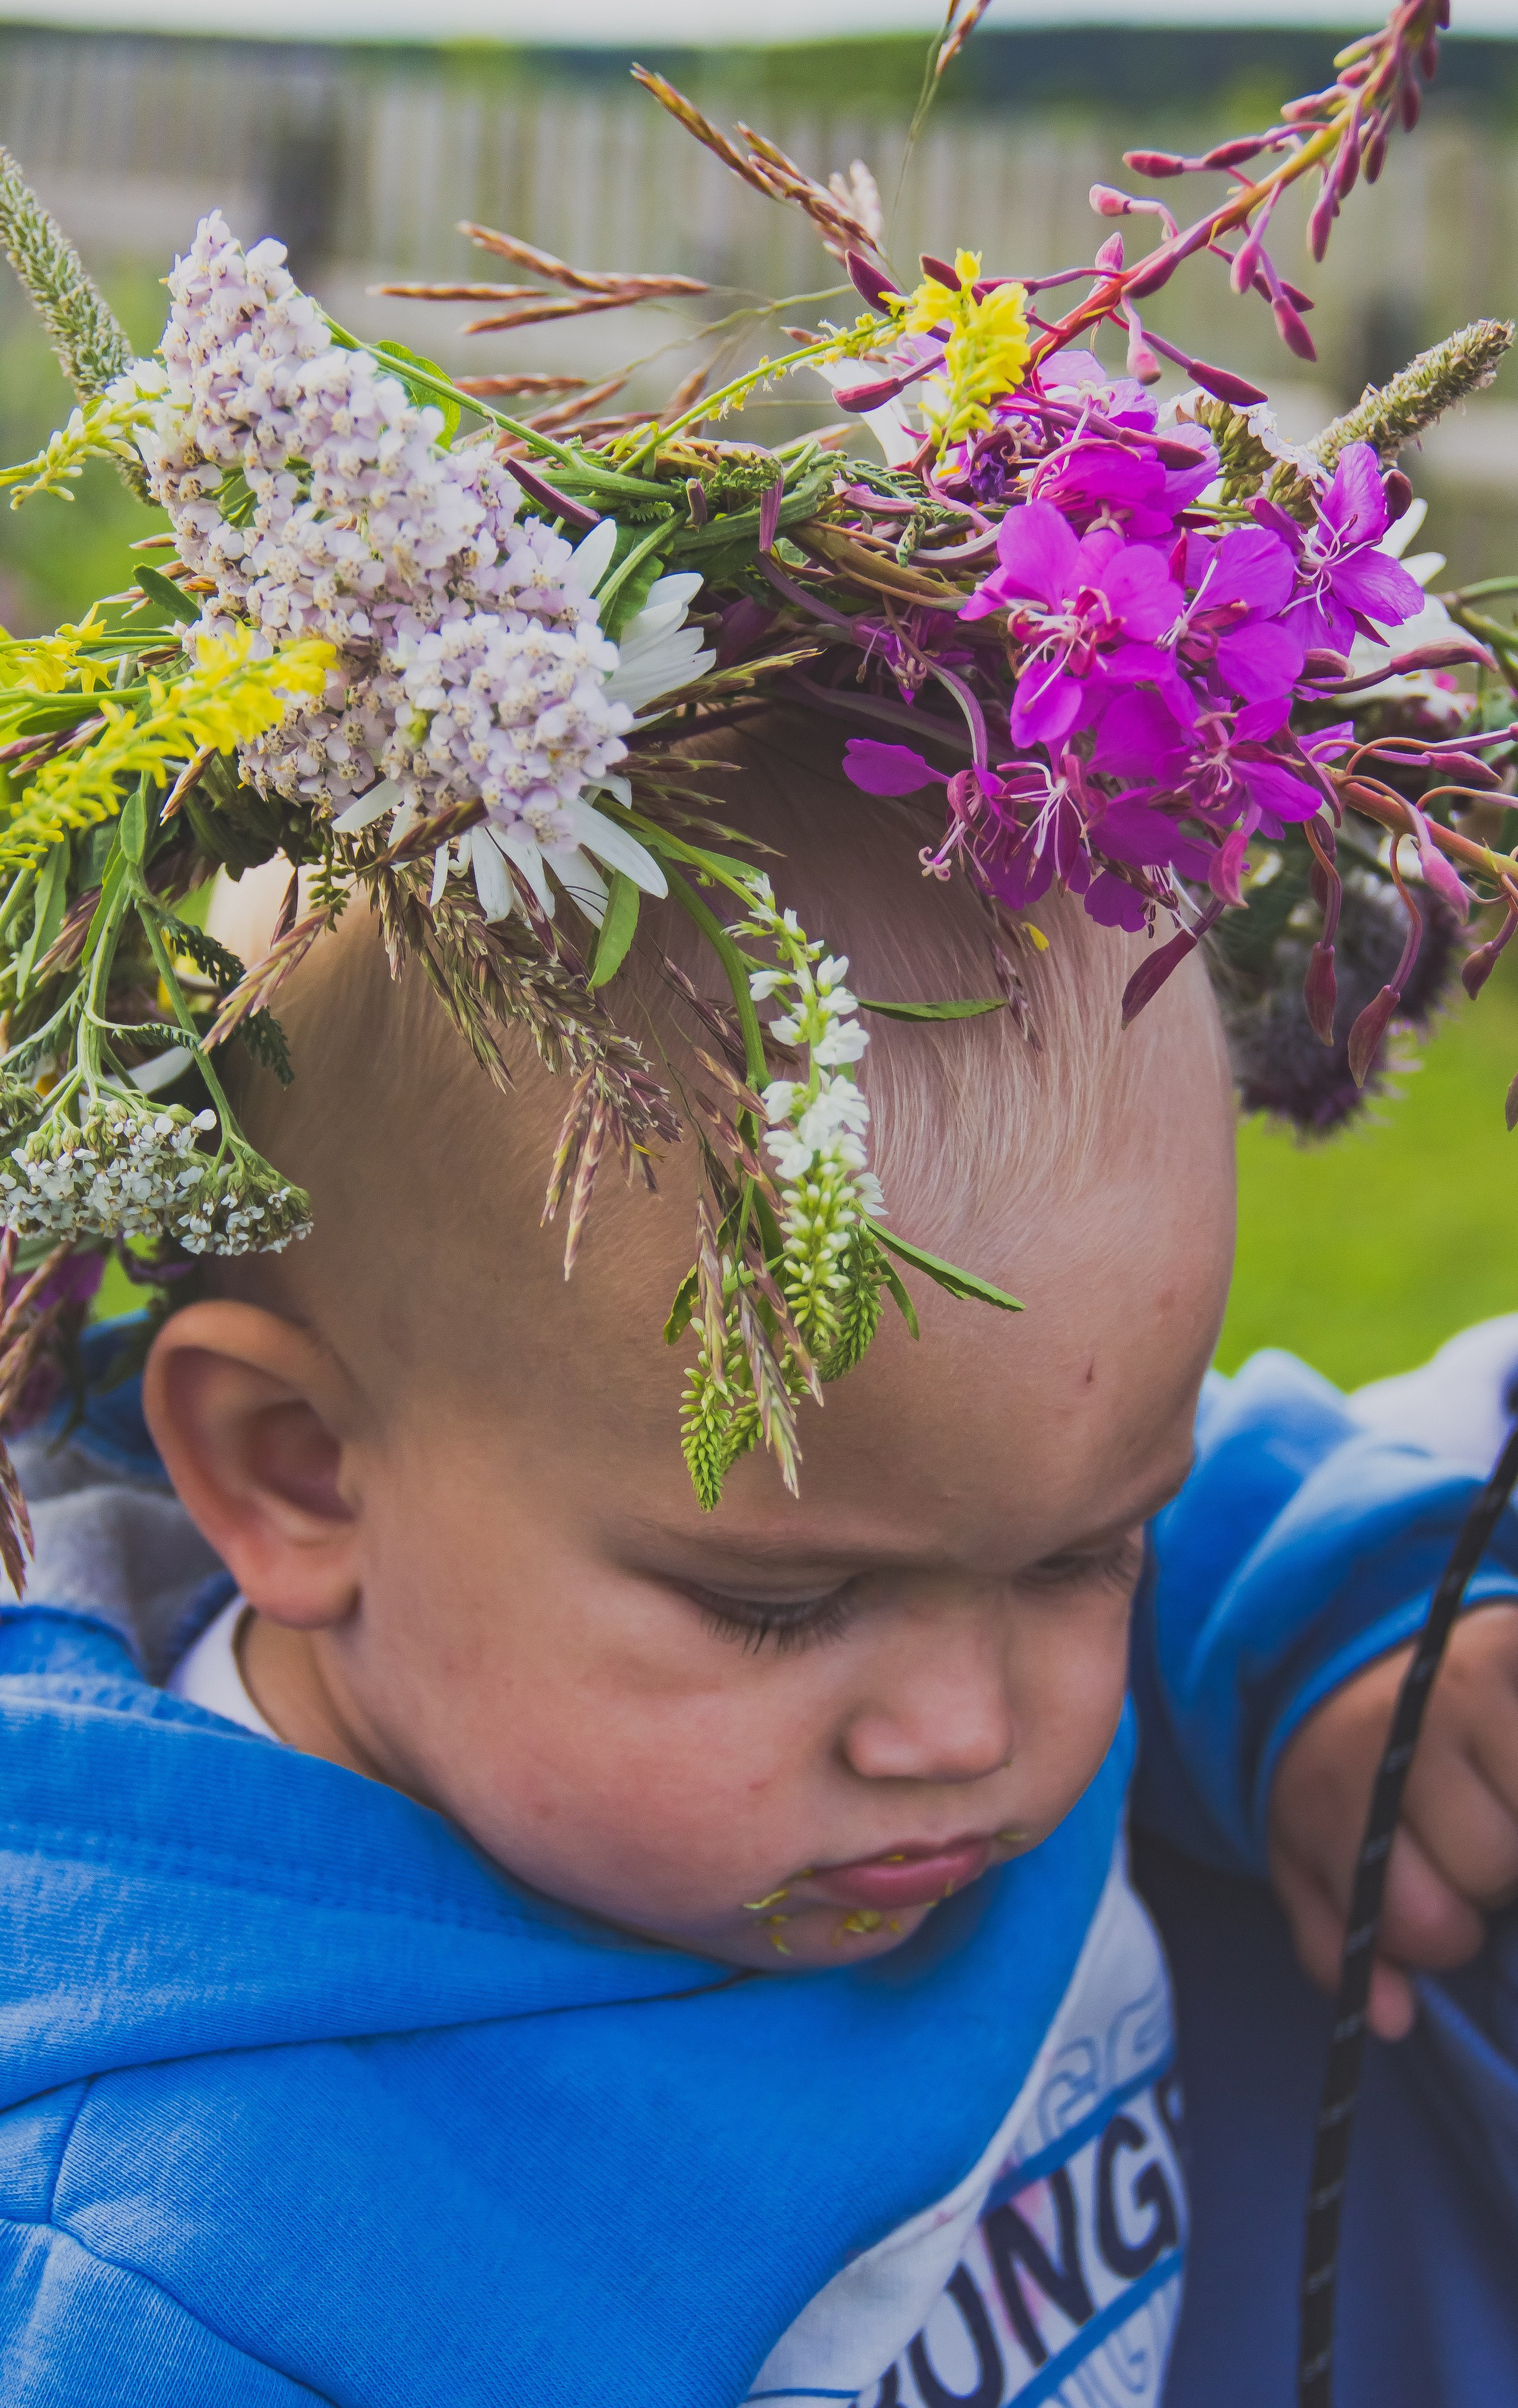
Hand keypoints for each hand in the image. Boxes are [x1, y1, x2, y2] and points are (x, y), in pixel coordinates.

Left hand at [1268, 1601, 1517, 2041]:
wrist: (1338, 1639)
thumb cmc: (1335, 1770)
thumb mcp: (1305, 1856)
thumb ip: (1339, 1947)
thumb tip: (1395, 2021)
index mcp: (1336, 1789)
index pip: (1429, 1923)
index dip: (1441, 1934)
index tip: (1431, 1901)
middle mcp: (1401, 1727)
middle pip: (1496, 1866)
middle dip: (1487, 1875)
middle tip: (1463, 1833)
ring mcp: (1470, 1680)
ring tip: (1489, 1792)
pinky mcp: (1517, 1643)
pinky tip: (1505, 1766)